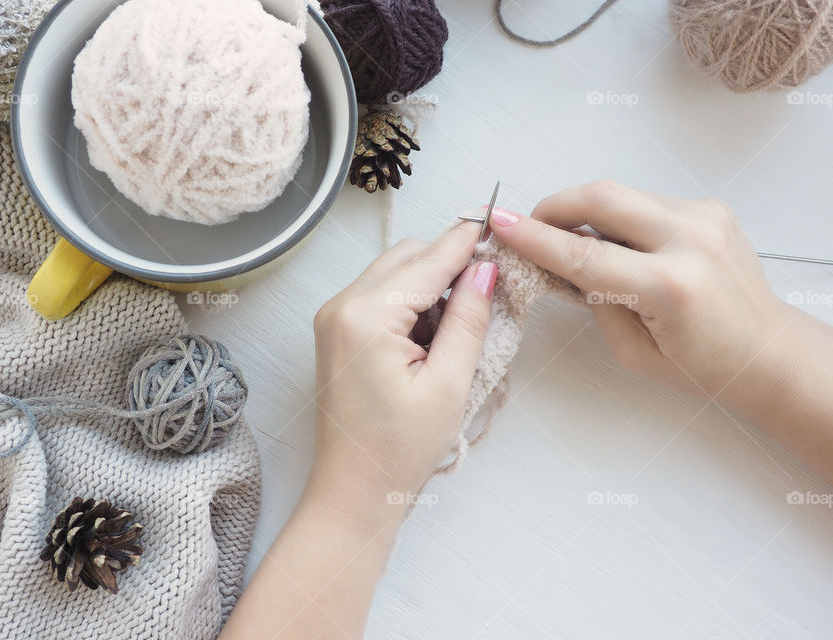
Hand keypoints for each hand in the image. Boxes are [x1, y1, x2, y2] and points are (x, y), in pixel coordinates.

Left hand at [309, 222, 497, 518]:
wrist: (354, 492)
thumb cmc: (398, 450)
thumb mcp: (449, 385)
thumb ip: (468, 319)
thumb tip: (485, 269)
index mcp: (366, 316)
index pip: (427, 261)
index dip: (466, 239)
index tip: (498, 217)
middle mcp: (341, 306)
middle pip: (406, 257)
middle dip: (448, 263)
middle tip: (490, 283)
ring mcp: (334, 318)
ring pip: (394, 273)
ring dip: (431, 284)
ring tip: (461, 323)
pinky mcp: (337, 332)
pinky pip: (381, 296)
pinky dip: (412, 303)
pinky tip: (434, 334)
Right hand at [487, 180, 793, 402]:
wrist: (768, 351)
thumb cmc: (701, 366)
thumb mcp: (634, 351)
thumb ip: (596, 299)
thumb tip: (565, 259)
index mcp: (669, 287)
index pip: (584, 254)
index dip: (535, 238)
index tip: (500, 223)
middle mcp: (690, 240)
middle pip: (602, 196)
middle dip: (556, 205)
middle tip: (531, 225)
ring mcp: (705, 216)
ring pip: (623, 194)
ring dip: (589, 213)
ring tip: (577, 243)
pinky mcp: (711, 207)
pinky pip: (647, 201)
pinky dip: (621, 218)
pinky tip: (622, 245)